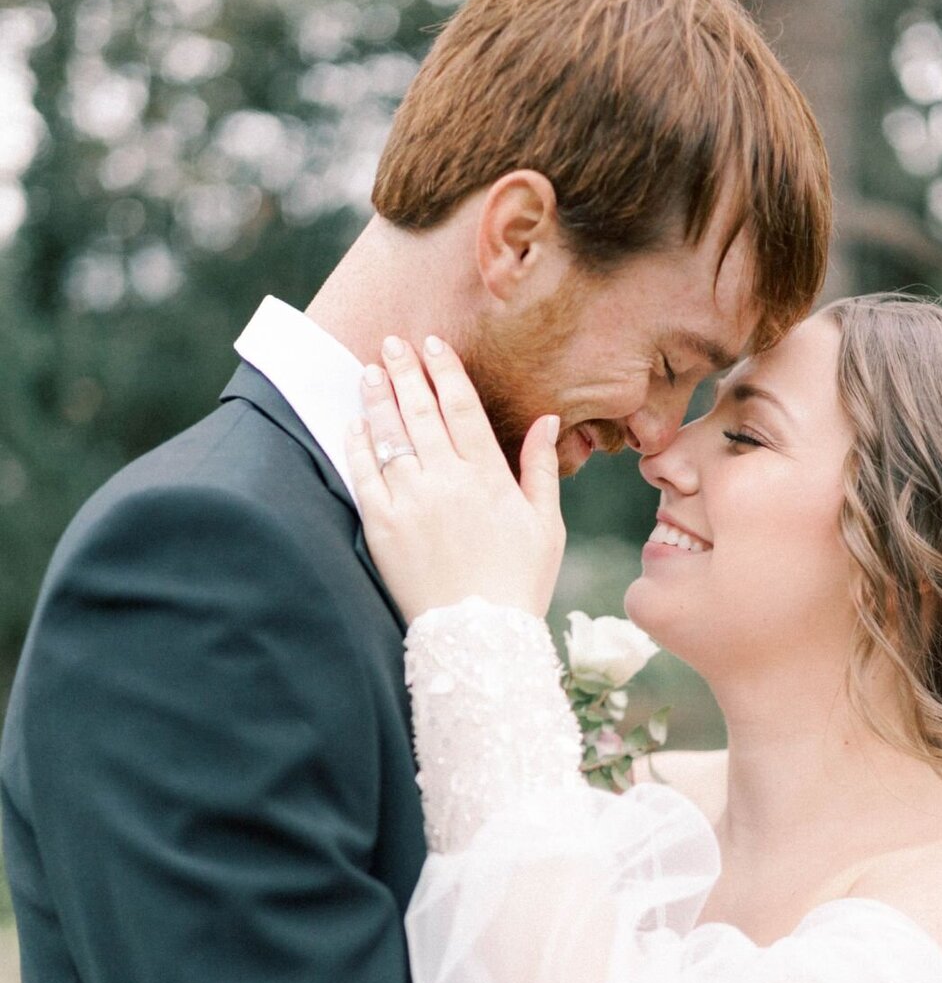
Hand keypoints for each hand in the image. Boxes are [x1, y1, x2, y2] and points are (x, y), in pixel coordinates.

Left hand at [346, 334, 565, 621]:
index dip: (445, 371)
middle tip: (391, 344)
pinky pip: (363, 475)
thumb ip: (541, 468)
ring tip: (370, 372)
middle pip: (420, 412)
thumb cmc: (519, 582)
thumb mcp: (546, 525)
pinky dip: (357, 445)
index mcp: (489, 477)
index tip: (432, 344)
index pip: (462, 408)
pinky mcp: (382, 527)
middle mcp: (447, 482)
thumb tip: (545, 420)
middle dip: (405, 372)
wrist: (478, 638)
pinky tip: (354, 424)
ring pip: (389, 436)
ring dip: (378, 399)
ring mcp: (410, 503)